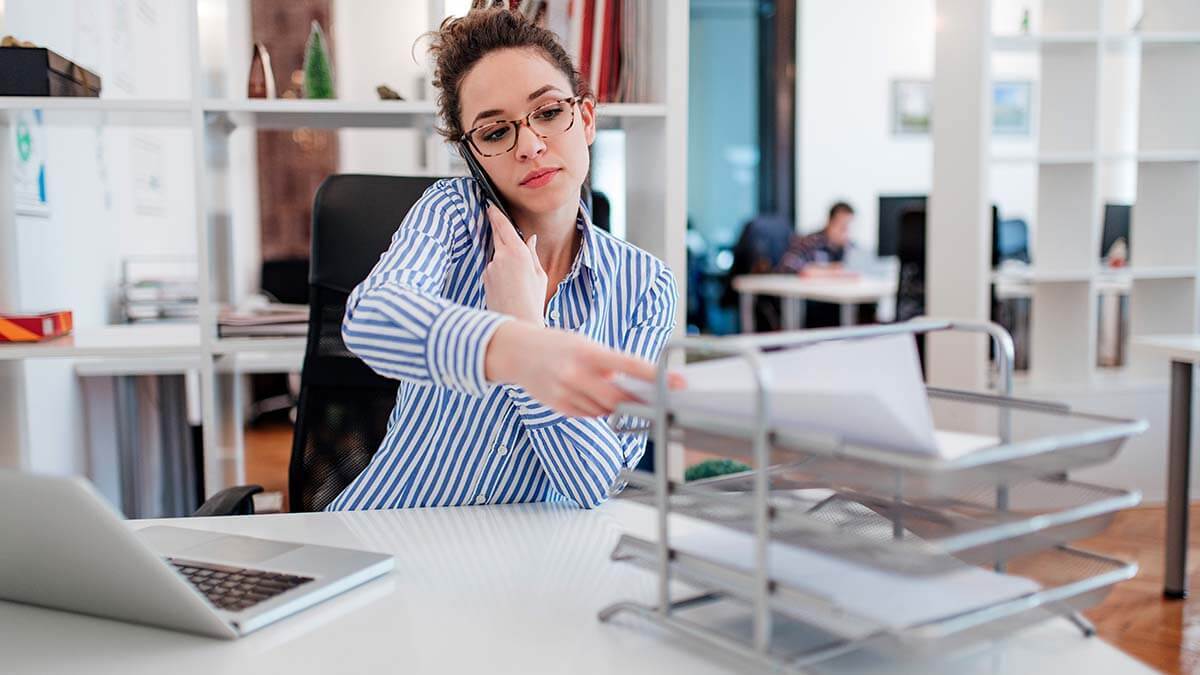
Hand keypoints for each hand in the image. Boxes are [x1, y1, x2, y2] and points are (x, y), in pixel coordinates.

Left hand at [482, 203, 546, 324]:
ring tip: (517, 279)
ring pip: (497, 254)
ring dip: (504, 258)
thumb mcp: (539, 274)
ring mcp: (490, 267)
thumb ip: (532, 253)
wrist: (517, 321)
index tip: (491, 205)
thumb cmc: (533, 300)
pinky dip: (499, 271)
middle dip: (496, 227)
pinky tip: (509, 286)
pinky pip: (493, 268)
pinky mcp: (485, 277)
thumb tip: (530, 239)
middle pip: (496, 235)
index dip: (496, 214)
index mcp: (518, 253)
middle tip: (495, 218)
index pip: (504, 226)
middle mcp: (501, 257)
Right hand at [485, 321, 679, 417]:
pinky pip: (588, 415)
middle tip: (656, 401)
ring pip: (605, 410)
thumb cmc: (556, 344)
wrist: (515, 351)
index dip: (658, 378)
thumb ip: (607, 362)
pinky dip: (597, 409)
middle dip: (638, 401)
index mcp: (588, 353)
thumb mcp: (583, 343)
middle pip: (620, 398)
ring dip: (616, 406)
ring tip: (613, 392)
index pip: (631, 367)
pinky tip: (592, 397)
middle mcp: (577, 375)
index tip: (678, 383)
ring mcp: (566, 393)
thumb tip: (636, 383)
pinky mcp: (558, 407)